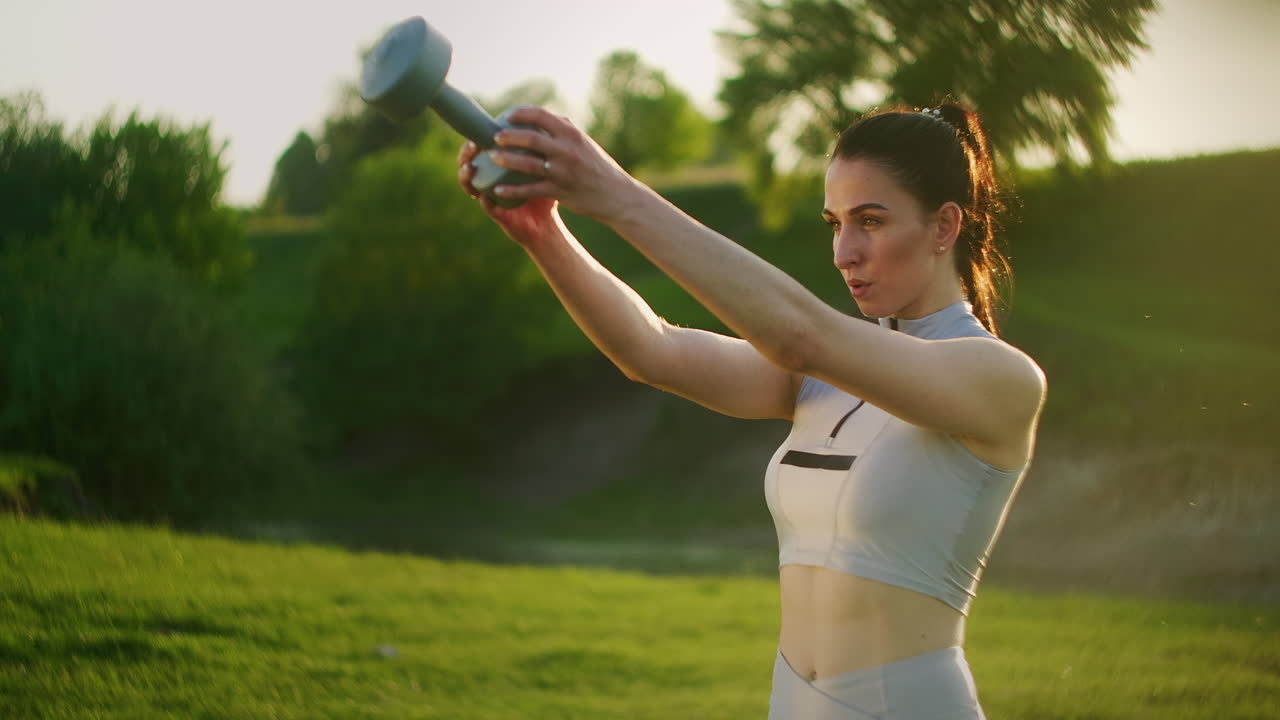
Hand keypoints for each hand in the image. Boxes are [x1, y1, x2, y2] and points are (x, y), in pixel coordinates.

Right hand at [456, 138, 559, 246]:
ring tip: (470, 168)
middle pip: (469, 164)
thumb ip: (539, 147)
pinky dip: (485, 202)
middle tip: (472, 146)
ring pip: (471, 186)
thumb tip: (545, 117)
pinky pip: (488, 208)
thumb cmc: (543, 192)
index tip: (478, 129)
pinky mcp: (499, 216)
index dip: (473, 140)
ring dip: (467, 177)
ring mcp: (491, 199)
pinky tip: (484, 196)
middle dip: (465, 155)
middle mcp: (490, 182)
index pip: (479, 151)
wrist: (547, 224)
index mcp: (497, 169)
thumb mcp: (541, 166)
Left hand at [481, 106, 637, 222]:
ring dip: (506, 160)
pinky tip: (497, 190)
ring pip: (527, 163)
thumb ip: (565, 130)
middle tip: (493, 137)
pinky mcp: (560, 191)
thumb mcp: (585, 143)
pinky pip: (530, 190)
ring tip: (491, 157)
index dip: (520, 113)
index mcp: (571, 134)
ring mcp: (562, 171)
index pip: (541, 115)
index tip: (506, 115)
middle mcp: (566, 150)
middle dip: (508, 135)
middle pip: (530, 138)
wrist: (616, 195)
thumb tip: (545, 116)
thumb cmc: (597, 167)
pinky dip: (512, 190)